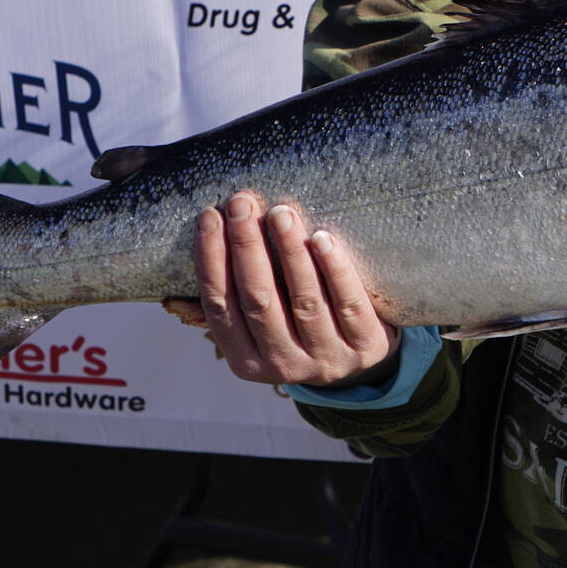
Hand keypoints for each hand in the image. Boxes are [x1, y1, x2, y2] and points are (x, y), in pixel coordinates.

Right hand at [159, 193, 399, 388]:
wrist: (365, 364)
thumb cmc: (300, 328)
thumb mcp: (264, 328)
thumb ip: (235, 297)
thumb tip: (200, 239)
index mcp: (247, 361)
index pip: (221, 307)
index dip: (212, 260)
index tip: (209, 216)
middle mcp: (284, 364)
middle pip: (259, 301)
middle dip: (246, 248)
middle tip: (242, 203)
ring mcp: (327, 358)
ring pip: (303, 301)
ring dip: (289, 253)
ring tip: (280, 212)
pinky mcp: (365, 347)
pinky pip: (348, 303)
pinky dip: (334, 269)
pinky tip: (322, 238)